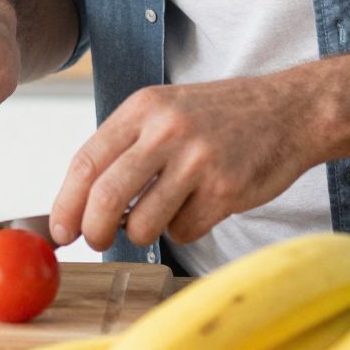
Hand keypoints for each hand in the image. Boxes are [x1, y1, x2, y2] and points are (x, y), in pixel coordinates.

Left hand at [49, 76, 322, 250]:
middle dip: (92, 230)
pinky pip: (185, 230)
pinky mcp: (226, 189)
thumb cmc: (218, 118)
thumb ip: (125, 148)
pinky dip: (185, 229)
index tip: (59, 230)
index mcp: (143, 107)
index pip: (86, 160)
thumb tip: (80, 203)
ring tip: (159, 217)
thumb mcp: (165, 112)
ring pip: (143, 222)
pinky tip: (200, 206)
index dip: (65, 202)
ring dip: (143, 233)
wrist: (289, 110)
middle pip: (105, 195)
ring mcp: (198, 159)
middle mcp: (167, 130)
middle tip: (94, 241)